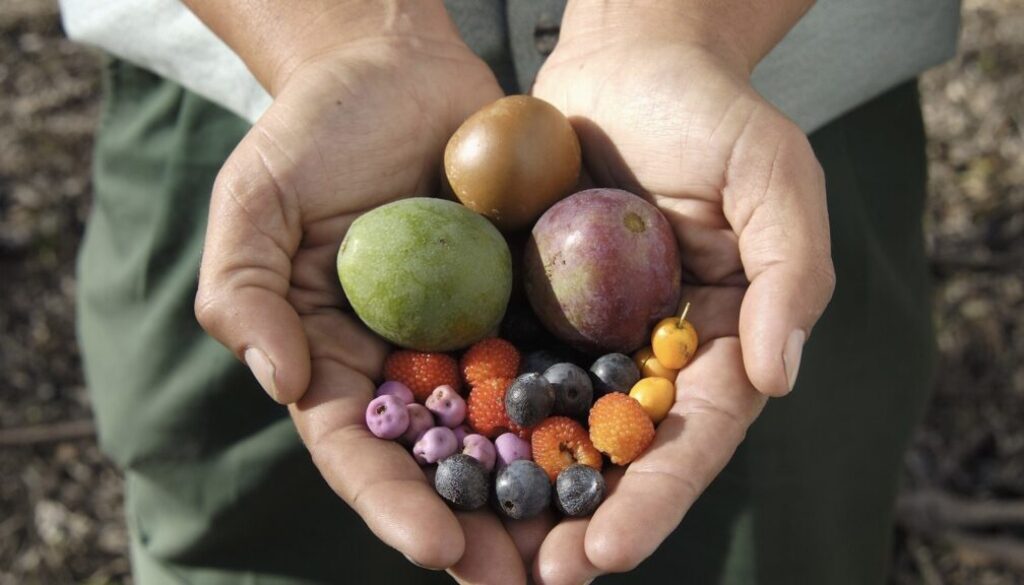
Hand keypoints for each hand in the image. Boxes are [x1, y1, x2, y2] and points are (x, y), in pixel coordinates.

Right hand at [192, 30, 548, 580]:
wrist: (397, 65)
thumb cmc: (314, 129)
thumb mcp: (255, 199)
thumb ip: (245, 290)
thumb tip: (280, 382)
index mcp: (333, 357)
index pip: (357, 449)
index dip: (393, 503)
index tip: (439, 549)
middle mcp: (404, 362)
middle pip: (439, 464)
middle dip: (478, 530)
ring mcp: (469, 336)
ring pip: (506, 433)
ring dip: (539, 495)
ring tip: (581, 551)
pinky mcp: (523, 302)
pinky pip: (556, 363)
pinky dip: (582, 414)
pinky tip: (620, 455)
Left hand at [529, 17, 834, 584]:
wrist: (626, 60)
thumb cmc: (711, 112)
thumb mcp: (774, 176)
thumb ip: (791, 273)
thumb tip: (778, 377)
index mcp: (721, 342)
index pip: (696, 436)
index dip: (657, 498)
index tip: (609, 551)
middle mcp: (652, 354)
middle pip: (620, 454)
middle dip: (583, 520)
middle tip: (538, 578)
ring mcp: (588, 335)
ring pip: (555, 429)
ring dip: (521, 491)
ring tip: (479, 549)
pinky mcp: (531, 306)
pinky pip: (502, 367)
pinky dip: (477, 417)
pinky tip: (440, 462)